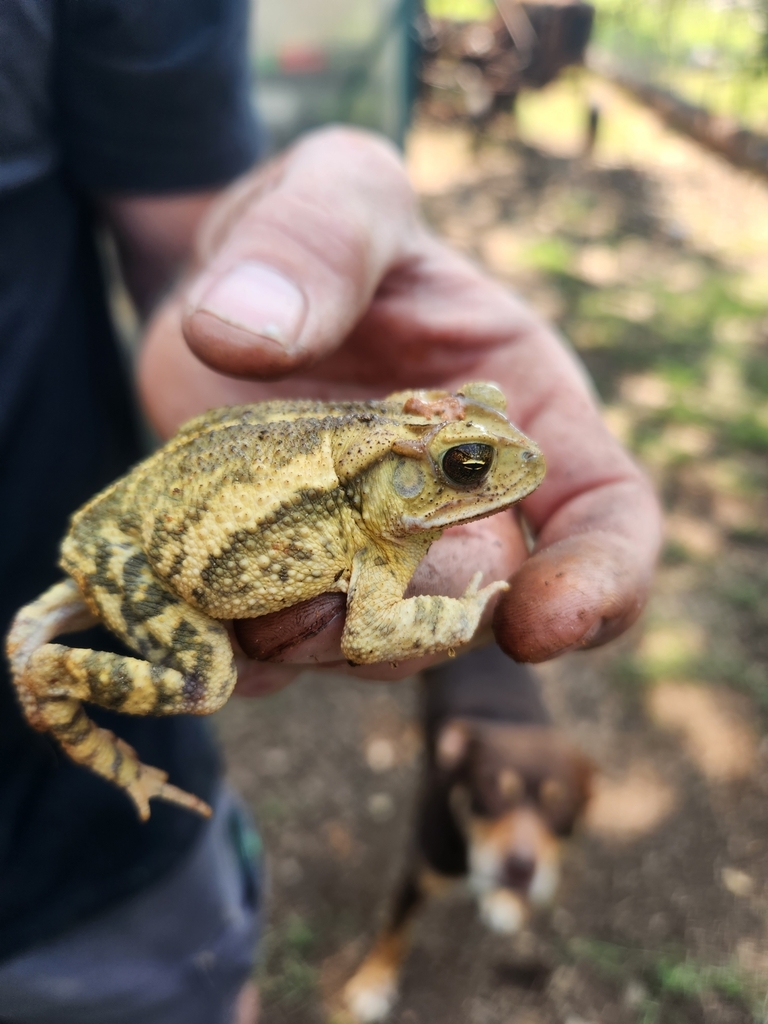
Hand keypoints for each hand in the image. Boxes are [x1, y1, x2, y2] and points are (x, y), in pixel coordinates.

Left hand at [139, 127, 661, 685]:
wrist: (228, 288)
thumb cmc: (320, 236)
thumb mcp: (334, 195)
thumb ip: (316, 241)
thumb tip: (245, 337)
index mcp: (515, 414)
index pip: (605, 512)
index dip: (603, 580)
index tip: (546, 625)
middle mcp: (458, 501)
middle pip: (477, 604)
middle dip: (419, 627)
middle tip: (332, 601)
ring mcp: (368, 550)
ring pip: (378, 643)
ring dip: (321, 644)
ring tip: (251, 610)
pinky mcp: (286, 573)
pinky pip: (279, 650)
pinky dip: (247, 659)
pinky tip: (207, 627)